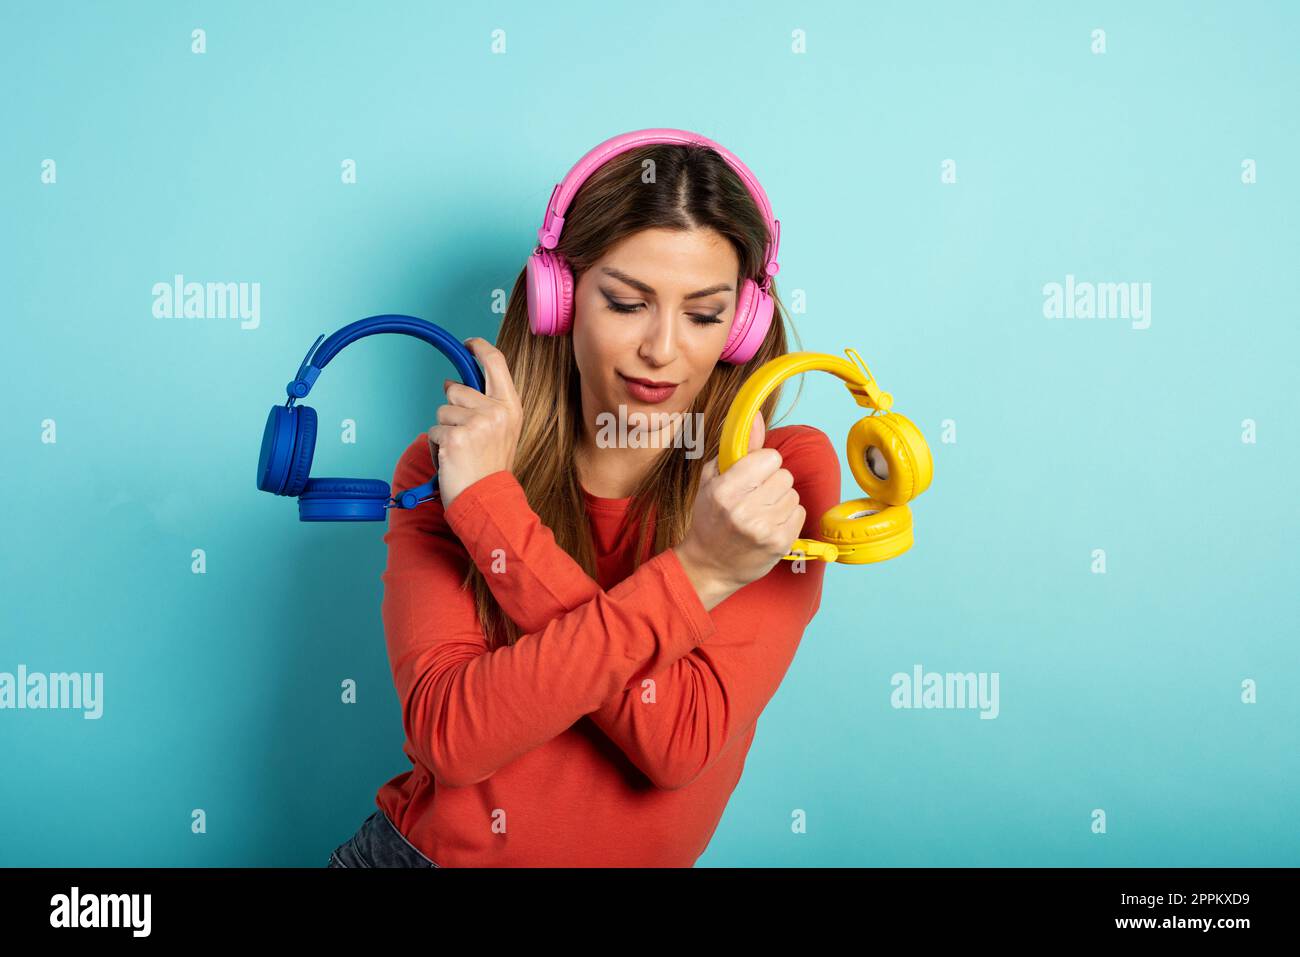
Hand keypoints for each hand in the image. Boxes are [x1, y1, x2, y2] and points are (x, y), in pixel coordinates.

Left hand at [426, 337, 521, 510]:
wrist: (488, 500)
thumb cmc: (491, 468)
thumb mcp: (500, 430)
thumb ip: (485, 404)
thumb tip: (452, 384)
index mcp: (511, 407)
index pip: (496, 363)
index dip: (479, 347)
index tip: (469, 343)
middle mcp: (496, 411)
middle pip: (457, 390)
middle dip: (452, 410)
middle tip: (466, 436)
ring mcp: (476, 424)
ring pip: (442, 411)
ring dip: (444, 430)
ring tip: (461, 451)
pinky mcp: (455, 437)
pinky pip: (434, 431)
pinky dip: (437, 447)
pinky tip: (452, 460)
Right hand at [672, 409, 805, 610]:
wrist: (709, 566)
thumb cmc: (710, 519)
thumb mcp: (712, 480)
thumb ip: (737, 447)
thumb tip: (757, 415)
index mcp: (724, 491)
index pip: (770, 458)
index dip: (763, 463)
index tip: (753, 474)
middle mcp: (743, 511)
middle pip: (784, 475)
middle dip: (773, 482)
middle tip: (756, 496)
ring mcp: (763, 529)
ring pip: (793, 494)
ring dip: (781, 500)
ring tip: (762, 512)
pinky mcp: (780, 544)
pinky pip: (799, 513)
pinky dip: (787, 517)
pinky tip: (770, 524)